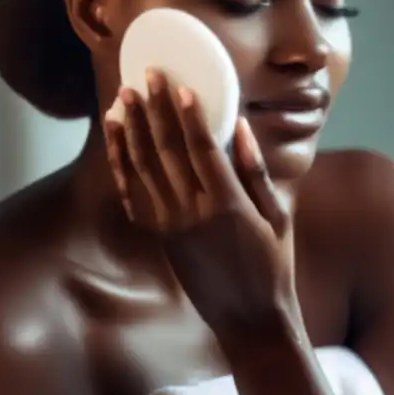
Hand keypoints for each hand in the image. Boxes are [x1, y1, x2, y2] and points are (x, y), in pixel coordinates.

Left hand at [103, 69, 299, 348]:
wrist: (249, 320)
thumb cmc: (273, 266)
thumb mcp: (277, 216)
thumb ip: (256, 171)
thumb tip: (241, 126)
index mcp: (227, 204)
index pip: (202, 147)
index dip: (189, 114)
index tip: (180, 85)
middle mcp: (193, 213)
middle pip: (167, 150)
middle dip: (155, 109)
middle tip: (147, 75)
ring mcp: (170, 226)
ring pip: (142, 167)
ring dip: (131, 128)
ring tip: (124, 95)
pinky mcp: (158, 237)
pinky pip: (133, 193)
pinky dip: (121, 162)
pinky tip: (116, 137)